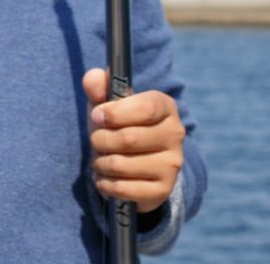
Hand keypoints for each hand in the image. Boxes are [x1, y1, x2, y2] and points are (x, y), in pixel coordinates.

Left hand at [83, 68, 184, 214]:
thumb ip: (98, 84)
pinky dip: (105, 183)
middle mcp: (175, 135)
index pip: (145, 108)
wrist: (137, 161)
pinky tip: (106, 178)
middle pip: (128, 139)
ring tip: (101, 159)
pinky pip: (123, 188)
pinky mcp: (163, 190)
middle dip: (100, 139)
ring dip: (100, 163)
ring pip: (121, 165)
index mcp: (165, 107)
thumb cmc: (118, 123)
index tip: (96, 115)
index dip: (115, 112)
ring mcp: (172, 165)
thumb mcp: (107, 101)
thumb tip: (93, 79)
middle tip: (97, 140)